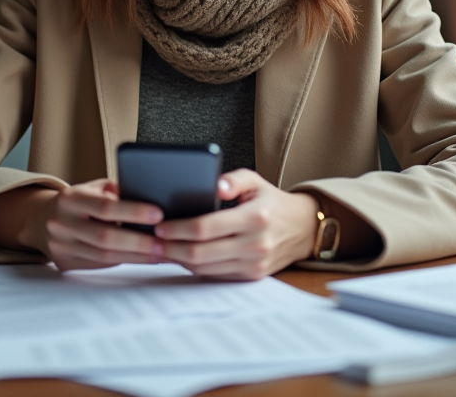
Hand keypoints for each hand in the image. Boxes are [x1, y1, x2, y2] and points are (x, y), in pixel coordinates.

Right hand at [25, 179, 170, 271]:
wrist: (43, 219)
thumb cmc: (81, 200)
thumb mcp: (95, 187)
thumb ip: (118, 191)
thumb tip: (151, 197)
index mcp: (70, 198)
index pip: (105, 206)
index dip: (133, 211)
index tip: (158, 214)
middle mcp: (61, 222)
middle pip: (104, 237)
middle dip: (138, 242)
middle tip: (163, 244)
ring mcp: (61, 245)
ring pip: (103, 256)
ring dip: (135, 257)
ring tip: (160, 254)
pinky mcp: (65, 263)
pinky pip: (99, 266)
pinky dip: (124, 262)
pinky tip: (143, 260)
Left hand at [153, 169, 318, 279]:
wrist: (303, 228)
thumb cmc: (271, 201)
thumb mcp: (256, 181)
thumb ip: (234, 179)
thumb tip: (214, 184)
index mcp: (255, 217)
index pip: (206, 227)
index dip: (178, 228)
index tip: (160, 225)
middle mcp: (256, 244)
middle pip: (200, 253)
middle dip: (171, 248)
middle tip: (153, 240)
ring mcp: (254, 264)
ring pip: (205, 268)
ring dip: (179, 260)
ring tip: (162, 248)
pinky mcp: (252, 276)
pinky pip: (215, 275)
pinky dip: (195, 267)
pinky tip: (181, 256)